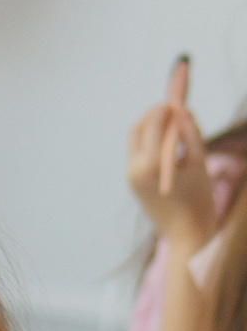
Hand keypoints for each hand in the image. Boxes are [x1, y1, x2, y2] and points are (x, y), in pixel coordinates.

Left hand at [127, 58, 218, 247]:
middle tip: (172, 104)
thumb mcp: (200, 163)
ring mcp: (130, 176)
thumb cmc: (199, 199)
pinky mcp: (132, 182)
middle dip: (153, 114)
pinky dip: (149, 140)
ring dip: (149, 126)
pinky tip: (166, 137)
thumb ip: (191, 134)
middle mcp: (134, 169)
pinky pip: (137, 153)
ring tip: (171, 118)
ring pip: (135, 140)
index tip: (176, 96)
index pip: (153, 124)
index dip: (164, 107)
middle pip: (137, 129)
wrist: (186, 235)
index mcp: (151, 165)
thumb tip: (183, 109)